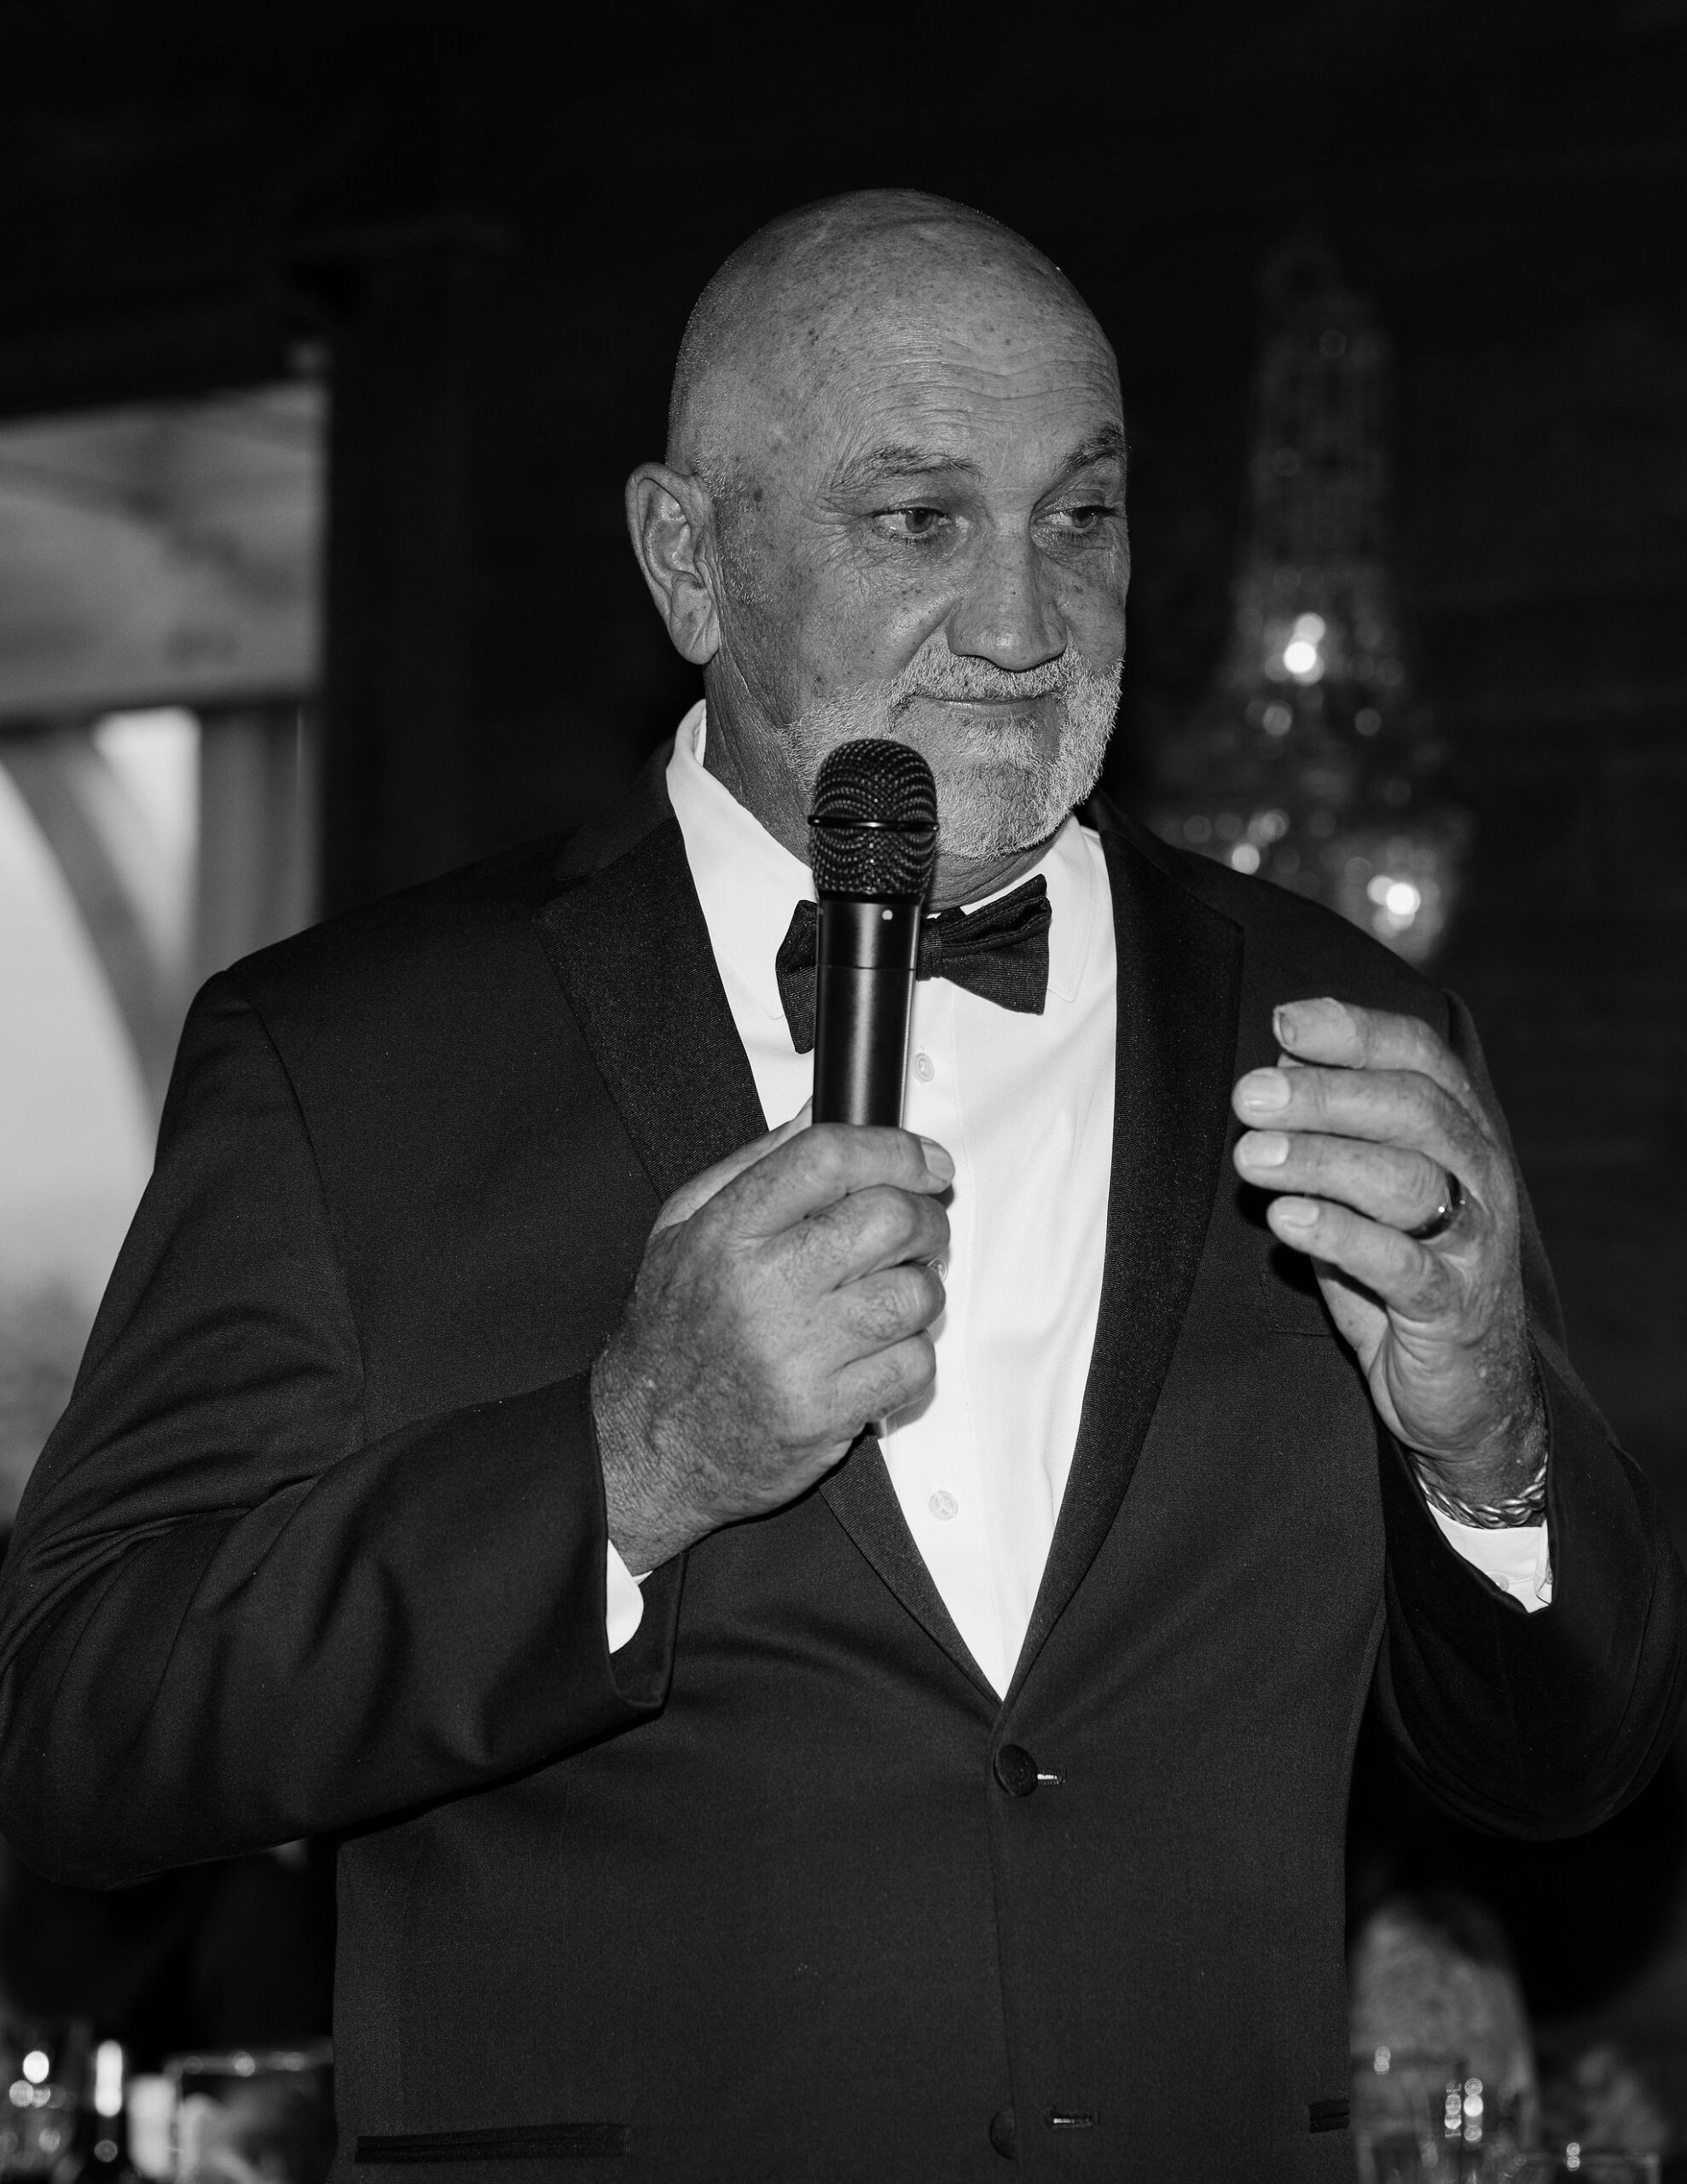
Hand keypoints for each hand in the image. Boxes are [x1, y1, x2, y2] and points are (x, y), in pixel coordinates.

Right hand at [592, 1109, 952, 1570]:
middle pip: (890, 1218)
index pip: (829, 1157)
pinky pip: (915, 1365)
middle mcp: (763, 1288)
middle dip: (925, 1217)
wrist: (647, 1447)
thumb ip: (758, 1163)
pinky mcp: (827, 1413)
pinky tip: (876, 1352)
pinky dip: (912, 1355)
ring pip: (916, 1295)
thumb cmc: (671, 1335)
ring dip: (921, 1290)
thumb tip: (818, 1109)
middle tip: (918, 1228)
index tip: (924, 1160)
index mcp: (727, 1232)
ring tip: (889, 1295)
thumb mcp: (684, 1228)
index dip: (894, 1148)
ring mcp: (798, 1355)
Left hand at [1231, 997, 1544, 1504]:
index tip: (1284, 1022)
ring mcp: (1473, 1243)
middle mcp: (1479, 1176)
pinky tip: (1287, 1220)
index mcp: (1460, 1132)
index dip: (1355, 1032)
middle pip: (1412, 1110)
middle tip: (1249, 1096)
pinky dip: (1341, 1236)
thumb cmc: (1400, 1272)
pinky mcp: (1452, 1308)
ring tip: (1251, 1156)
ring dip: (1321, 1159)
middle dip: (1324, 1094)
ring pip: (1408, 1180)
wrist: (1466, 1392)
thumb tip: (1276, 1061)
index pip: (1420, 1058)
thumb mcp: (1364, 1192)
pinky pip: (1402, 1265)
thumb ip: (1333, 1131)